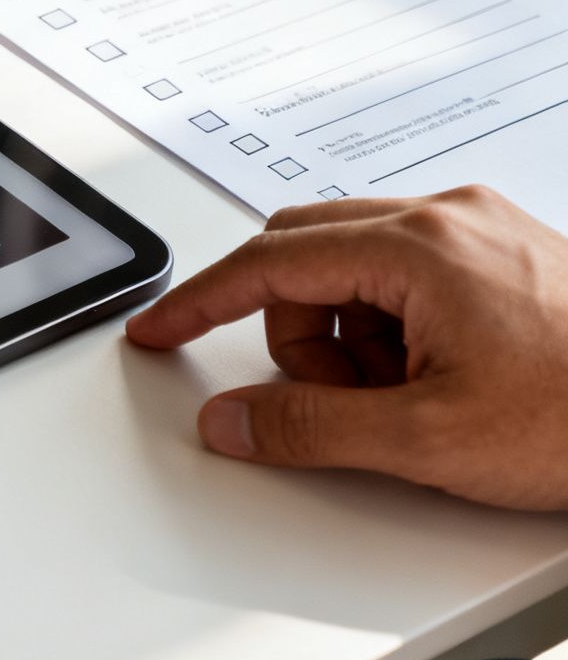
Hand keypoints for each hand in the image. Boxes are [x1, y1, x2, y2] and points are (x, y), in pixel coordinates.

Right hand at [125, 186, 567, 508]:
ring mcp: (479, 231)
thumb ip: (309, 428)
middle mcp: (447, 219)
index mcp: (421, 246)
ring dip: (350, 338)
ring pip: (352, 269)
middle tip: (329, 397)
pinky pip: (404, 279)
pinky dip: (395, 332)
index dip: (198, 302)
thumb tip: (232, 420)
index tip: (156, 328)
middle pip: (304, 255)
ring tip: (411, 400)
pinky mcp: (503, 254)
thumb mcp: (428, 440)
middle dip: (294, 331)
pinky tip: (441, 383)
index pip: (268, 262)